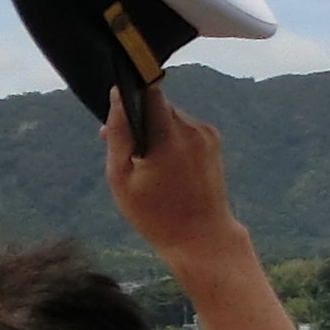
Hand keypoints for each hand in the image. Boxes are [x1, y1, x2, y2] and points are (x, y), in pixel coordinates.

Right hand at [103, 86, 241, 265]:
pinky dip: (171, 139)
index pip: (147, 91)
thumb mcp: (123, 179)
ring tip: (146, 164)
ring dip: (156, 130)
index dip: (129, 98)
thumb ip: (118, 134)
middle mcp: (191, 128)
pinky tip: (165, 167)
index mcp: (168, 135)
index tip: (119, 120)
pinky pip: (184, 128)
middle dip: (140, 119)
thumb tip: (116, 97)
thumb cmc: (156, 215)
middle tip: (126, 151)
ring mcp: (206, 134)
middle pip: (158, 104)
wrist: (202, 238)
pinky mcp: (213, 141)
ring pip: (171, 115)